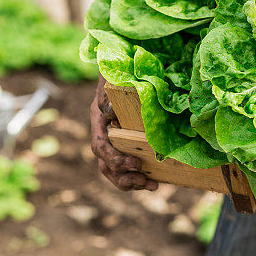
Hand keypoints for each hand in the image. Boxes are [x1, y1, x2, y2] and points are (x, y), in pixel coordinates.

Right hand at [90, 75, 156, 190]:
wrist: (126, 69)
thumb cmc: (119, 74)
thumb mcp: (113, 81)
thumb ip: (109, 96)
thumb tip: (110, 111)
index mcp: (98, 121)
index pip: (100, 147)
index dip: (115, 159)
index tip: (135, 164)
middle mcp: (104, 134)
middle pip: (106, 165)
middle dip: (123, 177)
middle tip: (144, 181)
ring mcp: (115, 141)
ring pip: (115, 170)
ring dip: (132, 182)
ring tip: (152, 186)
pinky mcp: (128, 144)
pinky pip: (128, 166)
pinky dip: (139, 175)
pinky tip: (156, 181)